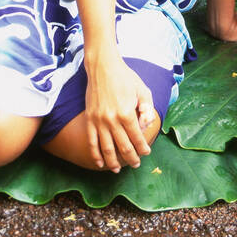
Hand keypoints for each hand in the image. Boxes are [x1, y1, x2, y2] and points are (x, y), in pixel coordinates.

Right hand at [84, 55, 155, 171]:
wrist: (103, 67)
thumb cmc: (125, 77)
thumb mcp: (143, 89)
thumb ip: (147, 108)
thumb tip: (147, 125)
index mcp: (127, 113)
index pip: (137, 137)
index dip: (142, 148)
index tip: (146, 153)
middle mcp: (112, 120)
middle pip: (123, 146)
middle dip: (131, 158)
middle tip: (136, 164)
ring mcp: (99, 121)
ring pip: (106, 148)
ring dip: (113, 162)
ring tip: (118, 169)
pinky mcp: (89, 119)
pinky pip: (91, 142)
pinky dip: (95, 155)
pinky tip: (100, 163)